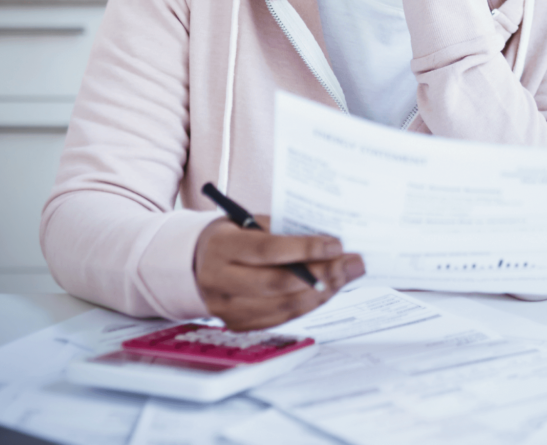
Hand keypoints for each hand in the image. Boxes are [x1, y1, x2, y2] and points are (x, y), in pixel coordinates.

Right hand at [193, 216, 365, 330]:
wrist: (195, 263)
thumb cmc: (231, 236)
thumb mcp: (247, 221)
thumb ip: (281, 230)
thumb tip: (327, 242)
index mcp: (221, 248)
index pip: (268, 251)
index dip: (305, 249)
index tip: (336, 244)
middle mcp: (219, 281)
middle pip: (278, 283)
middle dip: (323, 273)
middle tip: (351, 263)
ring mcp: (227, 309)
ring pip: (283, 306)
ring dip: (322, 292)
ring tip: (346, 276)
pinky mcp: (239, 325)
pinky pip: (281, 319)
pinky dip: (308, 304)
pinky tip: (328, 290)